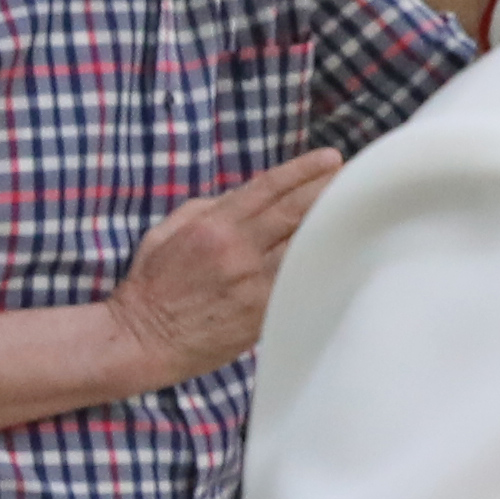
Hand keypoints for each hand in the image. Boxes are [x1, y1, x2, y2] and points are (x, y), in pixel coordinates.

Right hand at [105, 146, 343, 383]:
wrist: (143, 340)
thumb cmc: (151, 286)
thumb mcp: (167, 232)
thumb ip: (207, 209)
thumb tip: (243, 197)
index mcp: (214, 225)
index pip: (270, 188)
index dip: (304, 170)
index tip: (329, 158)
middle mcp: (238, 250)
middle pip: (297, 211)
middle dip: (328, 189)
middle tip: (354, 177)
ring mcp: (253, 284)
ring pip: (304, 246)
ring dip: (332, 226)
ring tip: (356, 210)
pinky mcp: (262, 314)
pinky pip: (298, 284)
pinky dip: (320, 266)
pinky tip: (340, 253)